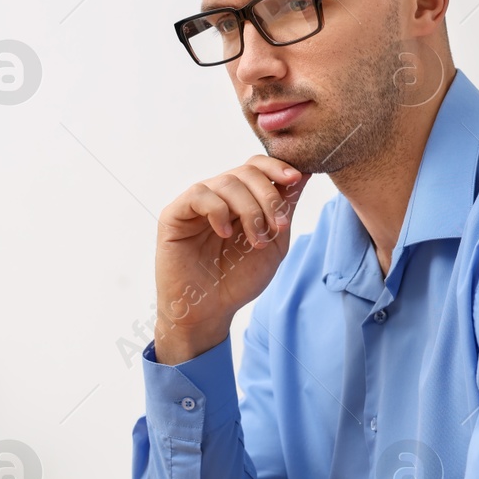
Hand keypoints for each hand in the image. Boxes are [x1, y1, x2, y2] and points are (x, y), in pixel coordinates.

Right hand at [155, 155, 309, 363]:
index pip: (257, 166)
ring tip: (255, 240)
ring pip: (227, 182)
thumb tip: (303, 172)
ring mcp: (195, 204)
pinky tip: (225, 234)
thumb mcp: (274, 242)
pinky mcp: (174, 215)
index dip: (276, 167)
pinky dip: (218, 211)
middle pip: (246, 171)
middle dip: (269, 195)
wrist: (210, 311)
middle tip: (278, 226)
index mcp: (241, 199)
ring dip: (249, 210)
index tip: (294, 179)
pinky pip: (199, 195)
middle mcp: (218, 196)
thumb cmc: (239, 280)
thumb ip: (285, 208)